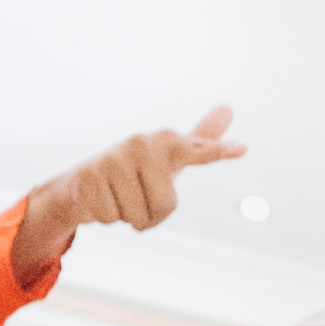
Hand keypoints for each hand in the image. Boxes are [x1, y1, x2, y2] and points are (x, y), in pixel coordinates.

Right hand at [9, 111, 242, 279]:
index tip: (240, 149)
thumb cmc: (137, 171)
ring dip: (128, 216)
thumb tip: (228, 108)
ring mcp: (114, 157)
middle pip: (167, 205)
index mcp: (167, 142)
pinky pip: (112, 218)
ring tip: (118, 196)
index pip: (199, 149)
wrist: (84, 182)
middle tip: (138, 197)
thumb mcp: (172, 158)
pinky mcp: (89, 176)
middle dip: (152, 214)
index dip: (218, 151)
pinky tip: (100, 198)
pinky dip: (106, 217)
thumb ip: (202, 140)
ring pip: (138, 216)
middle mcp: (142, 143)